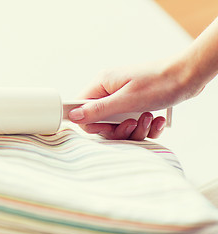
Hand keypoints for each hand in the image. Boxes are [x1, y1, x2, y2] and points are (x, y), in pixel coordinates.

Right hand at [68, 61, 201, 139]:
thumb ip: (98, 110)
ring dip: (135, 128)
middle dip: (118, 128)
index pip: (80, 107)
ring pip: (117, 125)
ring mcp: (122, 97)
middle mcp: (109, 91)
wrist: (188, 76)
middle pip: (100, 120)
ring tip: (149, 118)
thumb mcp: (126, 100)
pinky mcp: (135, 104)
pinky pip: (132, 123)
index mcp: (102, 84)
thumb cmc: (159, 83)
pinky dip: (145, 126)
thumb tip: (73, 116)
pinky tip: (157, 119)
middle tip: (133, 124)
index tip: (107, 127)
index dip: (90, 122)